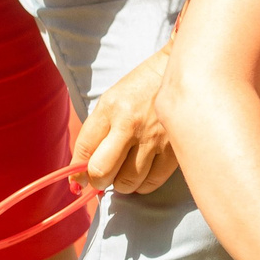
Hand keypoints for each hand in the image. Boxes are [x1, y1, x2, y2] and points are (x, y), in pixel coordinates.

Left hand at [74, 45, 179, 194]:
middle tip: (102, 178)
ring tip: (124, 172)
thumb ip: (96, 133)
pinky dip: (142, 185)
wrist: (181, 74)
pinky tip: (142, 174)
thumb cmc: (141, 89)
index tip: (79, 180)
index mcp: (110, 108)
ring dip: (121, 184)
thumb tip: (83, 172)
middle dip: (97, 181)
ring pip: (126, 182)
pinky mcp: (173, 150)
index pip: (84, 149)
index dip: (77, 172)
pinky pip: (151, 183)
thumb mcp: (112, 101)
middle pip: (102, 171)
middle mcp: (130, 124)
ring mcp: (153, 138)